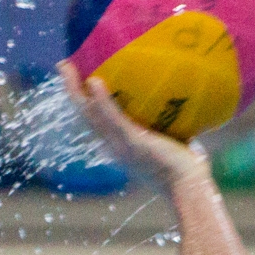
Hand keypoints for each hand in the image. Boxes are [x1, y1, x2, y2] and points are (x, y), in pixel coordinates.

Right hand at [57, 60, 208, 189]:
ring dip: (75, 90)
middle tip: (64, 66)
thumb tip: (183, 110)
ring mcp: (121, 145)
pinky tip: (94, 81)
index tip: (82, 82)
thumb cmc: (188, 171)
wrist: (190, 188)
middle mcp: (115, 146)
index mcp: (120, 147)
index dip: (86, 102)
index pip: (97, 121)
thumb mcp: (174, 145)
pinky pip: (112, 118)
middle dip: (72, 90)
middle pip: (86, 114)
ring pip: (89, 114)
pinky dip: (102, 101)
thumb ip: (171, 130)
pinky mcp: (132, 143)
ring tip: (66, 66)